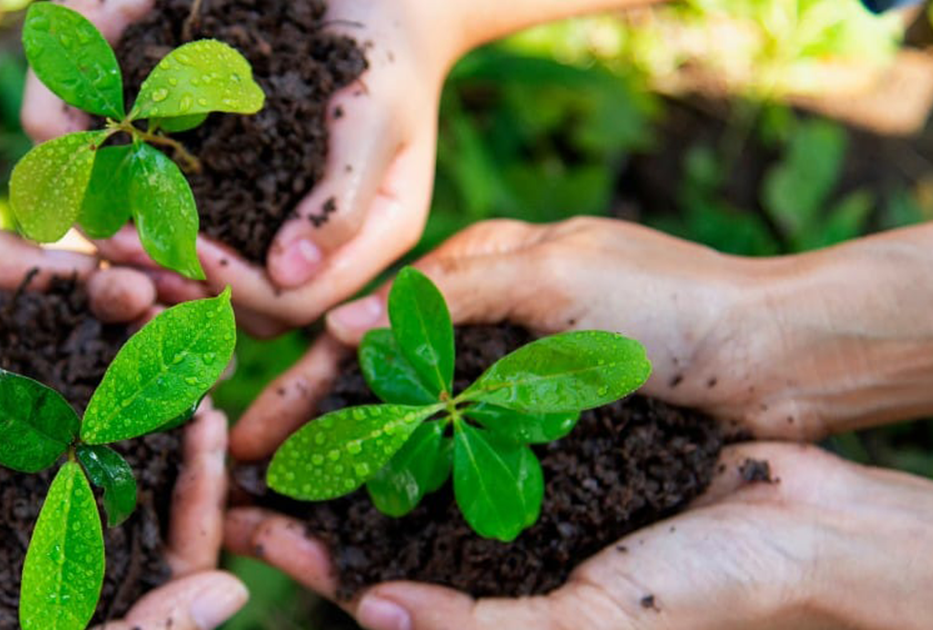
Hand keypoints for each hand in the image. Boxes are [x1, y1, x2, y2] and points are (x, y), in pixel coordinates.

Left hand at [22, 0, 449, 333]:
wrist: (380, 5)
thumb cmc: (389, 54)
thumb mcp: (376, 118)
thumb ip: (341, 199)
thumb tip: (288, 275)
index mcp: (368, 242)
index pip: (294, 301)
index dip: (236, 284)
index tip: (187, 247)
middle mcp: (325, 250)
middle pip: (249, 306)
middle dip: (185, 281)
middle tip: (125, 245)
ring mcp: (287, 229)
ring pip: (219, 281)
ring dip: (160, 263)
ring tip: (111, 231)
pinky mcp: (253, 202)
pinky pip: (205, 234)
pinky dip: (160, 226)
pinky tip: (119, 204)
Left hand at [226, 442, 932, 629]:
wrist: (810, 522)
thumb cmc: (711, 592)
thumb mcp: (592, 625)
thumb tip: (371, 615)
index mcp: (490, 602)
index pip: (369, 586)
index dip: (305, 557)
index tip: (243, 520)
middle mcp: (491, 549)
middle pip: (373, 519)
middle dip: (310, 489)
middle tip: (240, 451)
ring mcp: (519, 493)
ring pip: (410, 462)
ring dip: (354, 432)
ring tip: (296, 396)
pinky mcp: (551, 438)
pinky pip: (469, 414)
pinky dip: (425, 392)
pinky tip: (388, 360)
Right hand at [229, 218, 932, 459]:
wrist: (776, 359)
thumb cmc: (671, 306)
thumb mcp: (558, 275)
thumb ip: (451, 292)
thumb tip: (342, 319)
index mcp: (474, 278)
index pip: (361, 335)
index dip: (300, 387)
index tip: (247, 435)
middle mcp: (479, 335)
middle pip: (369, 391)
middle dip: (303, 437)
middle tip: (242, 488)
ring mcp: (508, 389)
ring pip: (403, 433)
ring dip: (343, 471)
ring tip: (287, 518)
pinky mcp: (539, 435)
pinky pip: (453, 463)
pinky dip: (405, 488)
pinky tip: (372, 522)